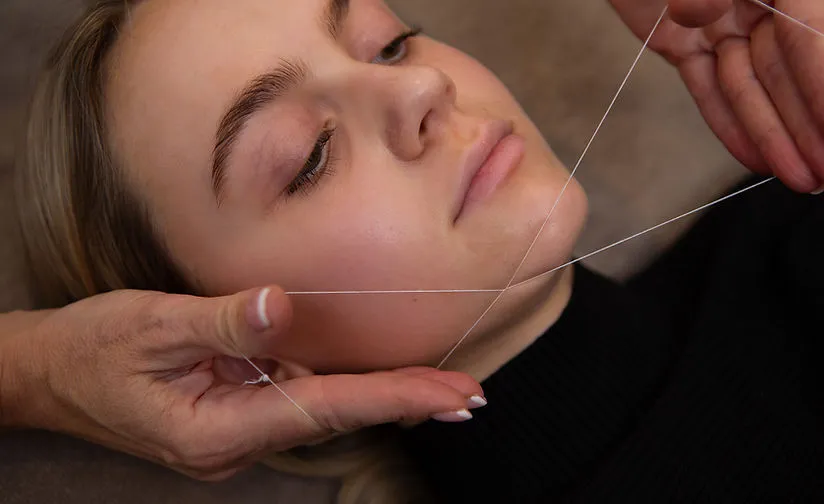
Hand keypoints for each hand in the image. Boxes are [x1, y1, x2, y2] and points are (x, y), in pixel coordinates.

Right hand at [0, 287, 482, 480]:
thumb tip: (280, 305)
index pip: (324, 409)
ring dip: (377, 396)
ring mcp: (235, 432)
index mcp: (217, 428)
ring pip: (318, 408)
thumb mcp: (150, 325)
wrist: (50, 376)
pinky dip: (338, 388)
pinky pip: (295, 398)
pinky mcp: (233, 414)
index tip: (452, 397)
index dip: (392, 399)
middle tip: (470, 397)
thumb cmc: (92, 351)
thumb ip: (221, 320)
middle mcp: (235, 440)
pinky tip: (371, 380)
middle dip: (402, 403)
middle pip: (333, 415)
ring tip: (440, 390)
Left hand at [609, 0, 823, 193]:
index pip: (811, 41)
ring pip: (752, 87)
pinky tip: (753, 156)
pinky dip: (728, 121)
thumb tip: (702, 13)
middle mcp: (760, 1)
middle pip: (788, 72)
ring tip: (797, 178)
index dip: (822, 93)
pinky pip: (709, 86)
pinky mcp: (683, 40)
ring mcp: (721, 21)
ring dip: (774, 134)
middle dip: (807, 126)